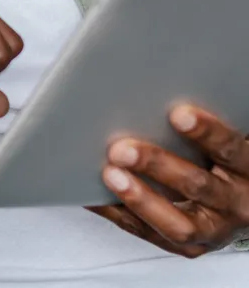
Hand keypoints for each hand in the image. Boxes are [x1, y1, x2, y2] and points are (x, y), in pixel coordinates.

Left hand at [89, 105, 248, 256]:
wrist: (246, 202)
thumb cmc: (231, 161)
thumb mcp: (232, 139)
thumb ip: (210, 124)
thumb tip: (169, 88)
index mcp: (248, 169)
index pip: (229, 150)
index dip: (206, 132)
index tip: (178, 114)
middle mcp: (236, 204)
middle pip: (198, 186)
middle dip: (157, 165)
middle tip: (123, 149)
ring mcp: (214, 230)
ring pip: (178, 223)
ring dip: (140, 198)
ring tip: (110, 175)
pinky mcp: (192, 247)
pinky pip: (153, 235)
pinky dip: (124, 216)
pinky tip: (100, 198)